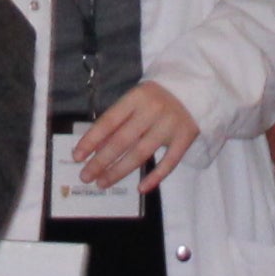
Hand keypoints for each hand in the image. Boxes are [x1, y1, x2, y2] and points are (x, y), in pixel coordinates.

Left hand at [70, 85, 202, 187]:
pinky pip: (169, 162)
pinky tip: (141, 188)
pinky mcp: (185, 138)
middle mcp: (151, 111)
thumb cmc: (158, 96)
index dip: (91, 140)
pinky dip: (155, 177)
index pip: (109, 121)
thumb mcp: (136, 98)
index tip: (77, 156)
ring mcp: (169, 125)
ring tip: (103, 183)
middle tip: (85, 176)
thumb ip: (118, 119)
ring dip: (119, 171)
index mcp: (136, 97)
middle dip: (101, 161)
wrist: (198, 87)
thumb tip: (95, 147)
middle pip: (122, 140)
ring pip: (141, 153)